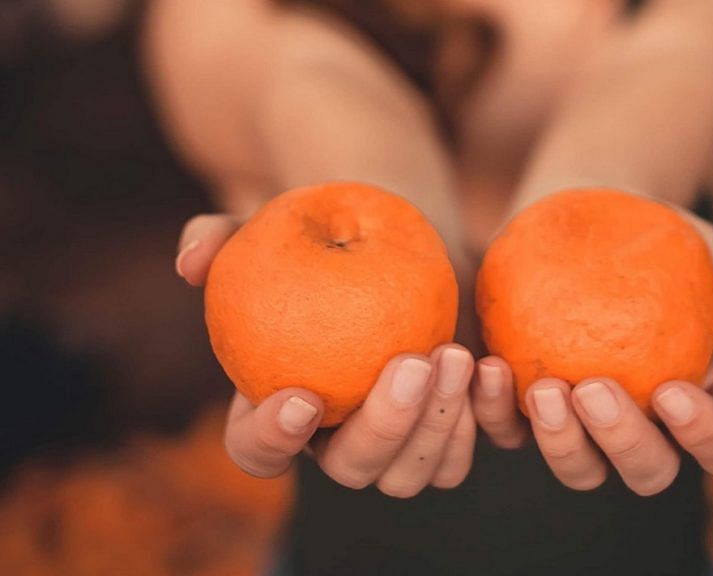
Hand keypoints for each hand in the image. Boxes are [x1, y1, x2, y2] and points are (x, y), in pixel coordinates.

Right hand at [177, 214, 476, 496]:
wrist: (399, 239)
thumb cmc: (322, 237)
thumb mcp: (271, 226)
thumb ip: (220, 238)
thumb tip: (190, 260)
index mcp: (278, 408)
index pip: (258, 451)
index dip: (272, 439)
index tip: (302, 394)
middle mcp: (335, 440)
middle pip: (351, 471)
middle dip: (383, 429)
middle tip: (410, 362)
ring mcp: (393, 443)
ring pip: (409, 476)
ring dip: (435, 429)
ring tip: (455, 355)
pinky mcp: (444, 429)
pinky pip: (459, 454)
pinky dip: (479, 422)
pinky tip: (488, 368)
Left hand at [471, 212, 712, 494]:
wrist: (580, 207)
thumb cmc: (656, 232)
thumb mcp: (706, 246)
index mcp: (704, 400)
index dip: (706, 438)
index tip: (672, 390)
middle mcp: (647, 426)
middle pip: (648, 472)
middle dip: (624, 445)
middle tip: (593, 388)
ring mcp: (585, 424)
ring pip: (580, 470)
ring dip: (561, 444)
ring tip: (544, 389)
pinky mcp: (526, 407)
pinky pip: (509, 431)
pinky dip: (495, 410)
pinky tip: (488, 368)